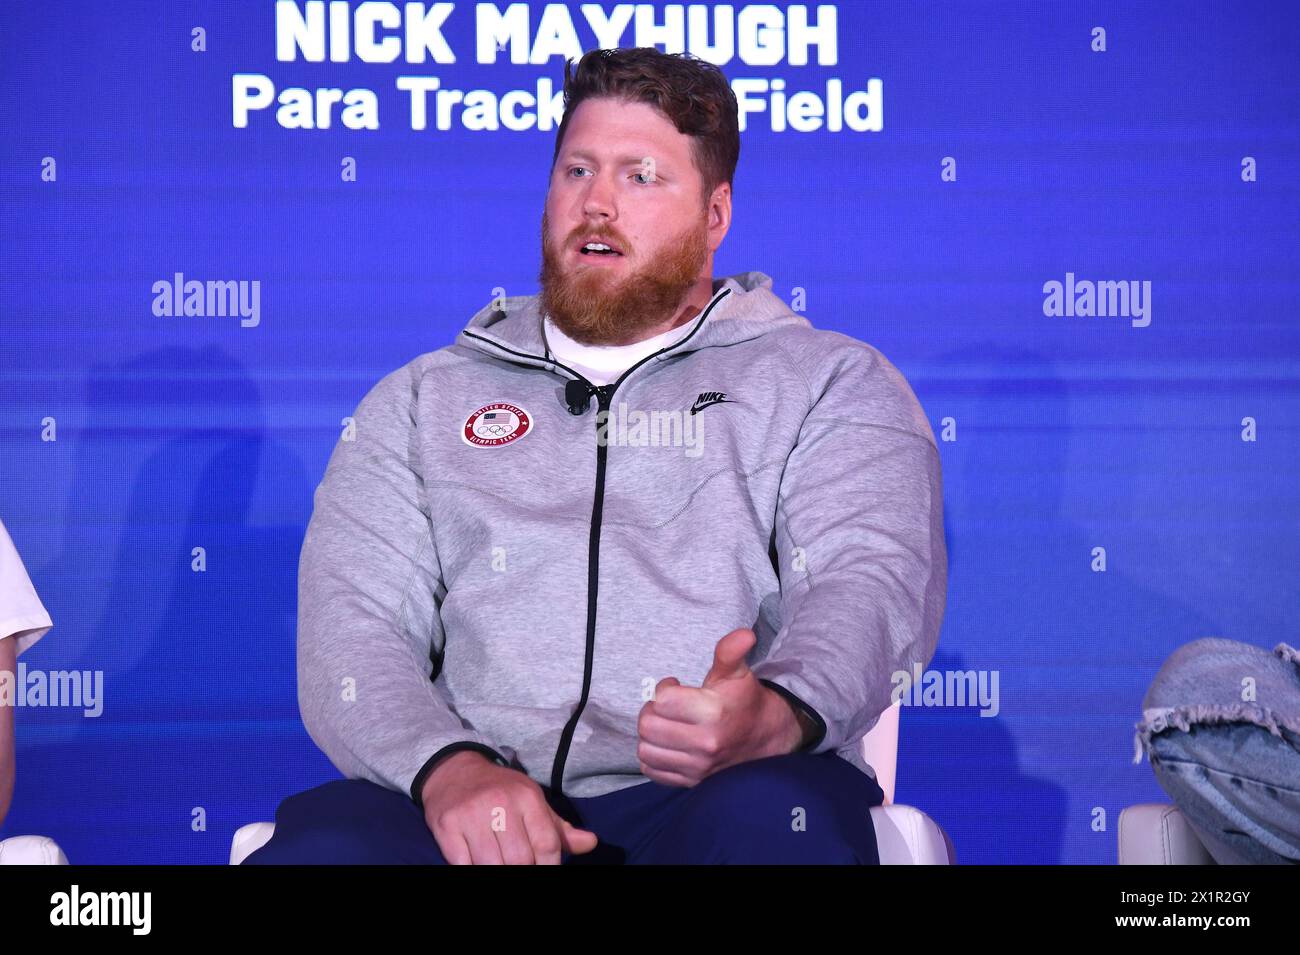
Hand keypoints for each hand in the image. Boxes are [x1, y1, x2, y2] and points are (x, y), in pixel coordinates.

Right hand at [420, 751, 598, 863]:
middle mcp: (500, 803)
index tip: (546, 870)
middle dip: (523, 872)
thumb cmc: (500, 790)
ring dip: (497, 871)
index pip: (547, 844)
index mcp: (527, 796)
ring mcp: (471, 815)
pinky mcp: (446, 826)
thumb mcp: (532, 801)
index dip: (550, 867)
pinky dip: (472, 870)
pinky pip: (463, 865)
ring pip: (491, 866)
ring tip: (501, 866)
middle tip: (520, 869)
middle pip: (520, 860)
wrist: (454, 770)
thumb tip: (590, 843)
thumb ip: (558, 828)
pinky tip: (478, 863)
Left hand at [636, 627, 805, 786]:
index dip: (663, 688)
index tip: (675, 685)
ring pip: (646, 750)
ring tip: (665, 724)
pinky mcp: (691, 782)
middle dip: (651, 710)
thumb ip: (731, 651)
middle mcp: (704, 743)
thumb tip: (744, 634)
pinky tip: (666, 743)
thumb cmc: (744, 700)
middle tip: (665, 705)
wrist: (765, 737)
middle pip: (648, 725)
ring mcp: (697, 767)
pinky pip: (652, 771)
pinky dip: (653, 756)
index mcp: (713, 712)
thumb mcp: (737, 672)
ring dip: (649, 734)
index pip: (662, 700)